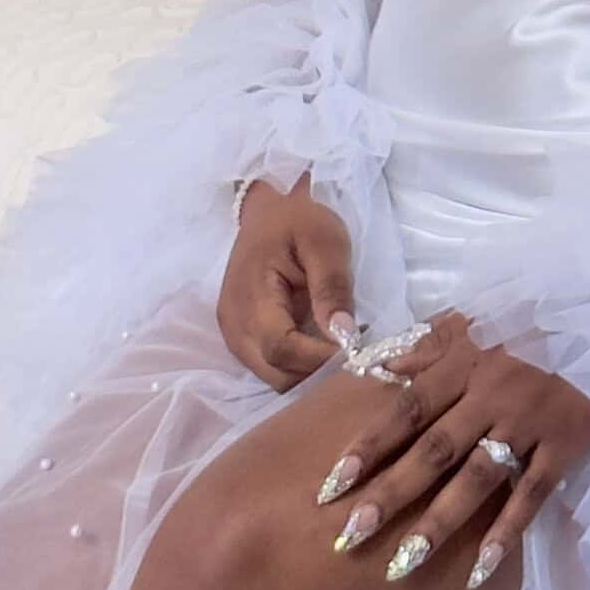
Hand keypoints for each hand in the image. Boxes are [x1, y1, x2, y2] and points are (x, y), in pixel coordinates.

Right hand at [216, 177, 357, 389]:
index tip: (355, 350)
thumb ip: (332, 286)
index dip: (320, 359)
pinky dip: (297, 365)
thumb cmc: (296, 220)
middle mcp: (235, 327)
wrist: (266, 211)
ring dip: (307, 371)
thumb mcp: (325, 239)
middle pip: (277, 375)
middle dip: (316, 372)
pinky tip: (319, 344)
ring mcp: (234, 336)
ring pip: (274, 378)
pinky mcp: (241, 338)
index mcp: (251, 299)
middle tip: (351, 351)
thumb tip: (343, 335)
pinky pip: (270, 367)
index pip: (282, 351)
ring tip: (338, 346)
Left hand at [316, 310, 589, 589]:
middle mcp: (491, 392)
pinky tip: (479, 569)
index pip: (408, 408)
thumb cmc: (527, 327)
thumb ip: (425, 346)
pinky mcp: (562, 445)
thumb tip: (375, 367)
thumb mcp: (474, 324)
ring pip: (476, 478)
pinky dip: (506, 532)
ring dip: (438, 522)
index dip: (370, 445)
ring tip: (402, 563)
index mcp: (465, 362)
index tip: (332, 484)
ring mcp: (527, 422)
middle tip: (350, 534)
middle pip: (434, 450)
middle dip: (390, 494)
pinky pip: (531, 494)